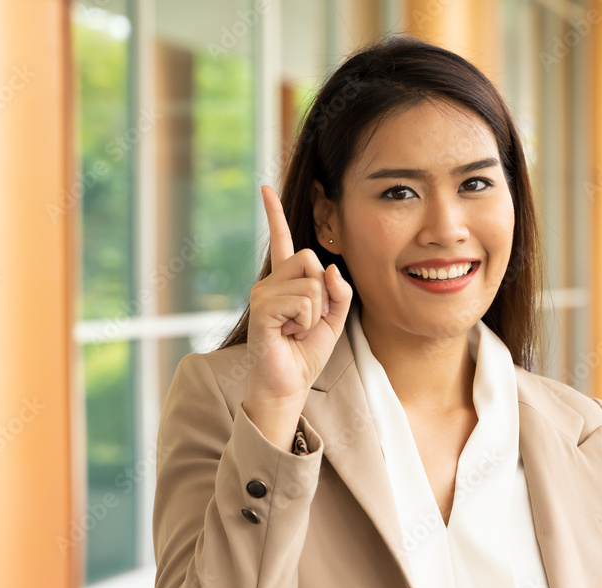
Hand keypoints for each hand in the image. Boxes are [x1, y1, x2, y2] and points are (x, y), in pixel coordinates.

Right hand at [244, 185, 352, 415]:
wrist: (288, 385)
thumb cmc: (306, 353)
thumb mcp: (334, 319)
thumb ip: (339, 292)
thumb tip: (330, 269)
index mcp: (285, 282)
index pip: (282, 241)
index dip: (274, 214)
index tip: (265, 188)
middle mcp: (269, 282)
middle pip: (310, 259)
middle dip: (323, 291)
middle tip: (308, 320)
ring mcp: (262, 293)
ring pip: (311, 282)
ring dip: (316, 313)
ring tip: (297, 331)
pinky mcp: (262, 308)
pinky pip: (303, 301)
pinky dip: (306, 322)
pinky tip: (289, 335)